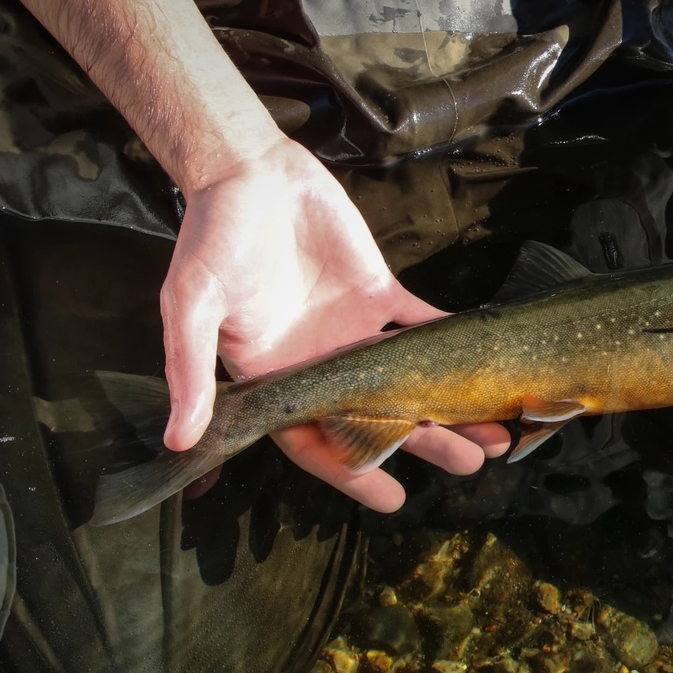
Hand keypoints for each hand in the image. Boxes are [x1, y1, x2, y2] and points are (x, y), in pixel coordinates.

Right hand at [161, 137, 509, 510]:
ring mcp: (353, 331)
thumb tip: (177, 439)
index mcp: (278, 378)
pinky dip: (452, 340)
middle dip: (426, 442)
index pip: (318, 442)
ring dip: (451, 402)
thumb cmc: (211, 239)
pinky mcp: (378, 293)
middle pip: (380, 416)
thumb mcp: (190, 305)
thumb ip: (188, 370)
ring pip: (409, 378)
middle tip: (473, 463)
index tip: (393, 501)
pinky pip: (422, 323)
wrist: (247, 172)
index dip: (354, 473)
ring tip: (496, 430)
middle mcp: (321, 364)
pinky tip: (488, 360)